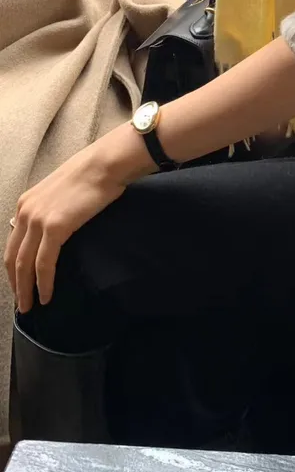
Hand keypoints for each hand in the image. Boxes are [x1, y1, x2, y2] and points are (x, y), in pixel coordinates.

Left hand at [4, 127, 148, 312]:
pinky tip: (47, 295)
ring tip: (31, 306)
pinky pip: (44, 264)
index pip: (12, 243)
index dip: (14, 267)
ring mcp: (38, 220)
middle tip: (22, 303)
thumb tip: (55, 229)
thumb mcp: (60, 192)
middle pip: (13, 257)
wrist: (104, 165)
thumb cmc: (91, 175)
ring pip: (24, 265)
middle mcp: (25, 212)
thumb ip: (51, 210)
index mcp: (25, 203)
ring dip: (26, 289)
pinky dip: (44, 283)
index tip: (19, 283)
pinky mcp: (54, 228)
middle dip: (16, 283)